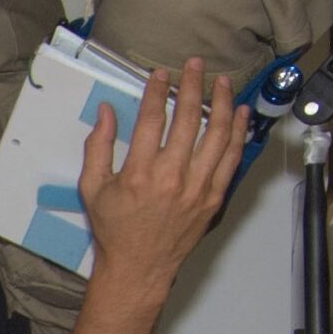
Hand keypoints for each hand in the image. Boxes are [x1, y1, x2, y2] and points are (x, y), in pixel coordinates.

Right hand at [79, 58, 245, 310]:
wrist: (139, 268)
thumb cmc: (114, 230)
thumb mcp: (92, 189)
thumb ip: (98, 147)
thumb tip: (105, 112)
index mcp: (139, 174)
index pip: (152, 119)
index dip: (158, 91)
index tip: (162, 73)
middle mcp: (172, 178)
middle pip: (188, 119)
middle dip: (192, 86)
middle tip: (195, 65)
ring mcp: (198, 188)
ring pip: (218, 134)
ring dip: (222, 103)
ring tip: (222, 82)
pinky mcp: (214, 198)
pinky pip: (232, 158)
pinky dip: (239, 133)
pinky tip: (240, 113)